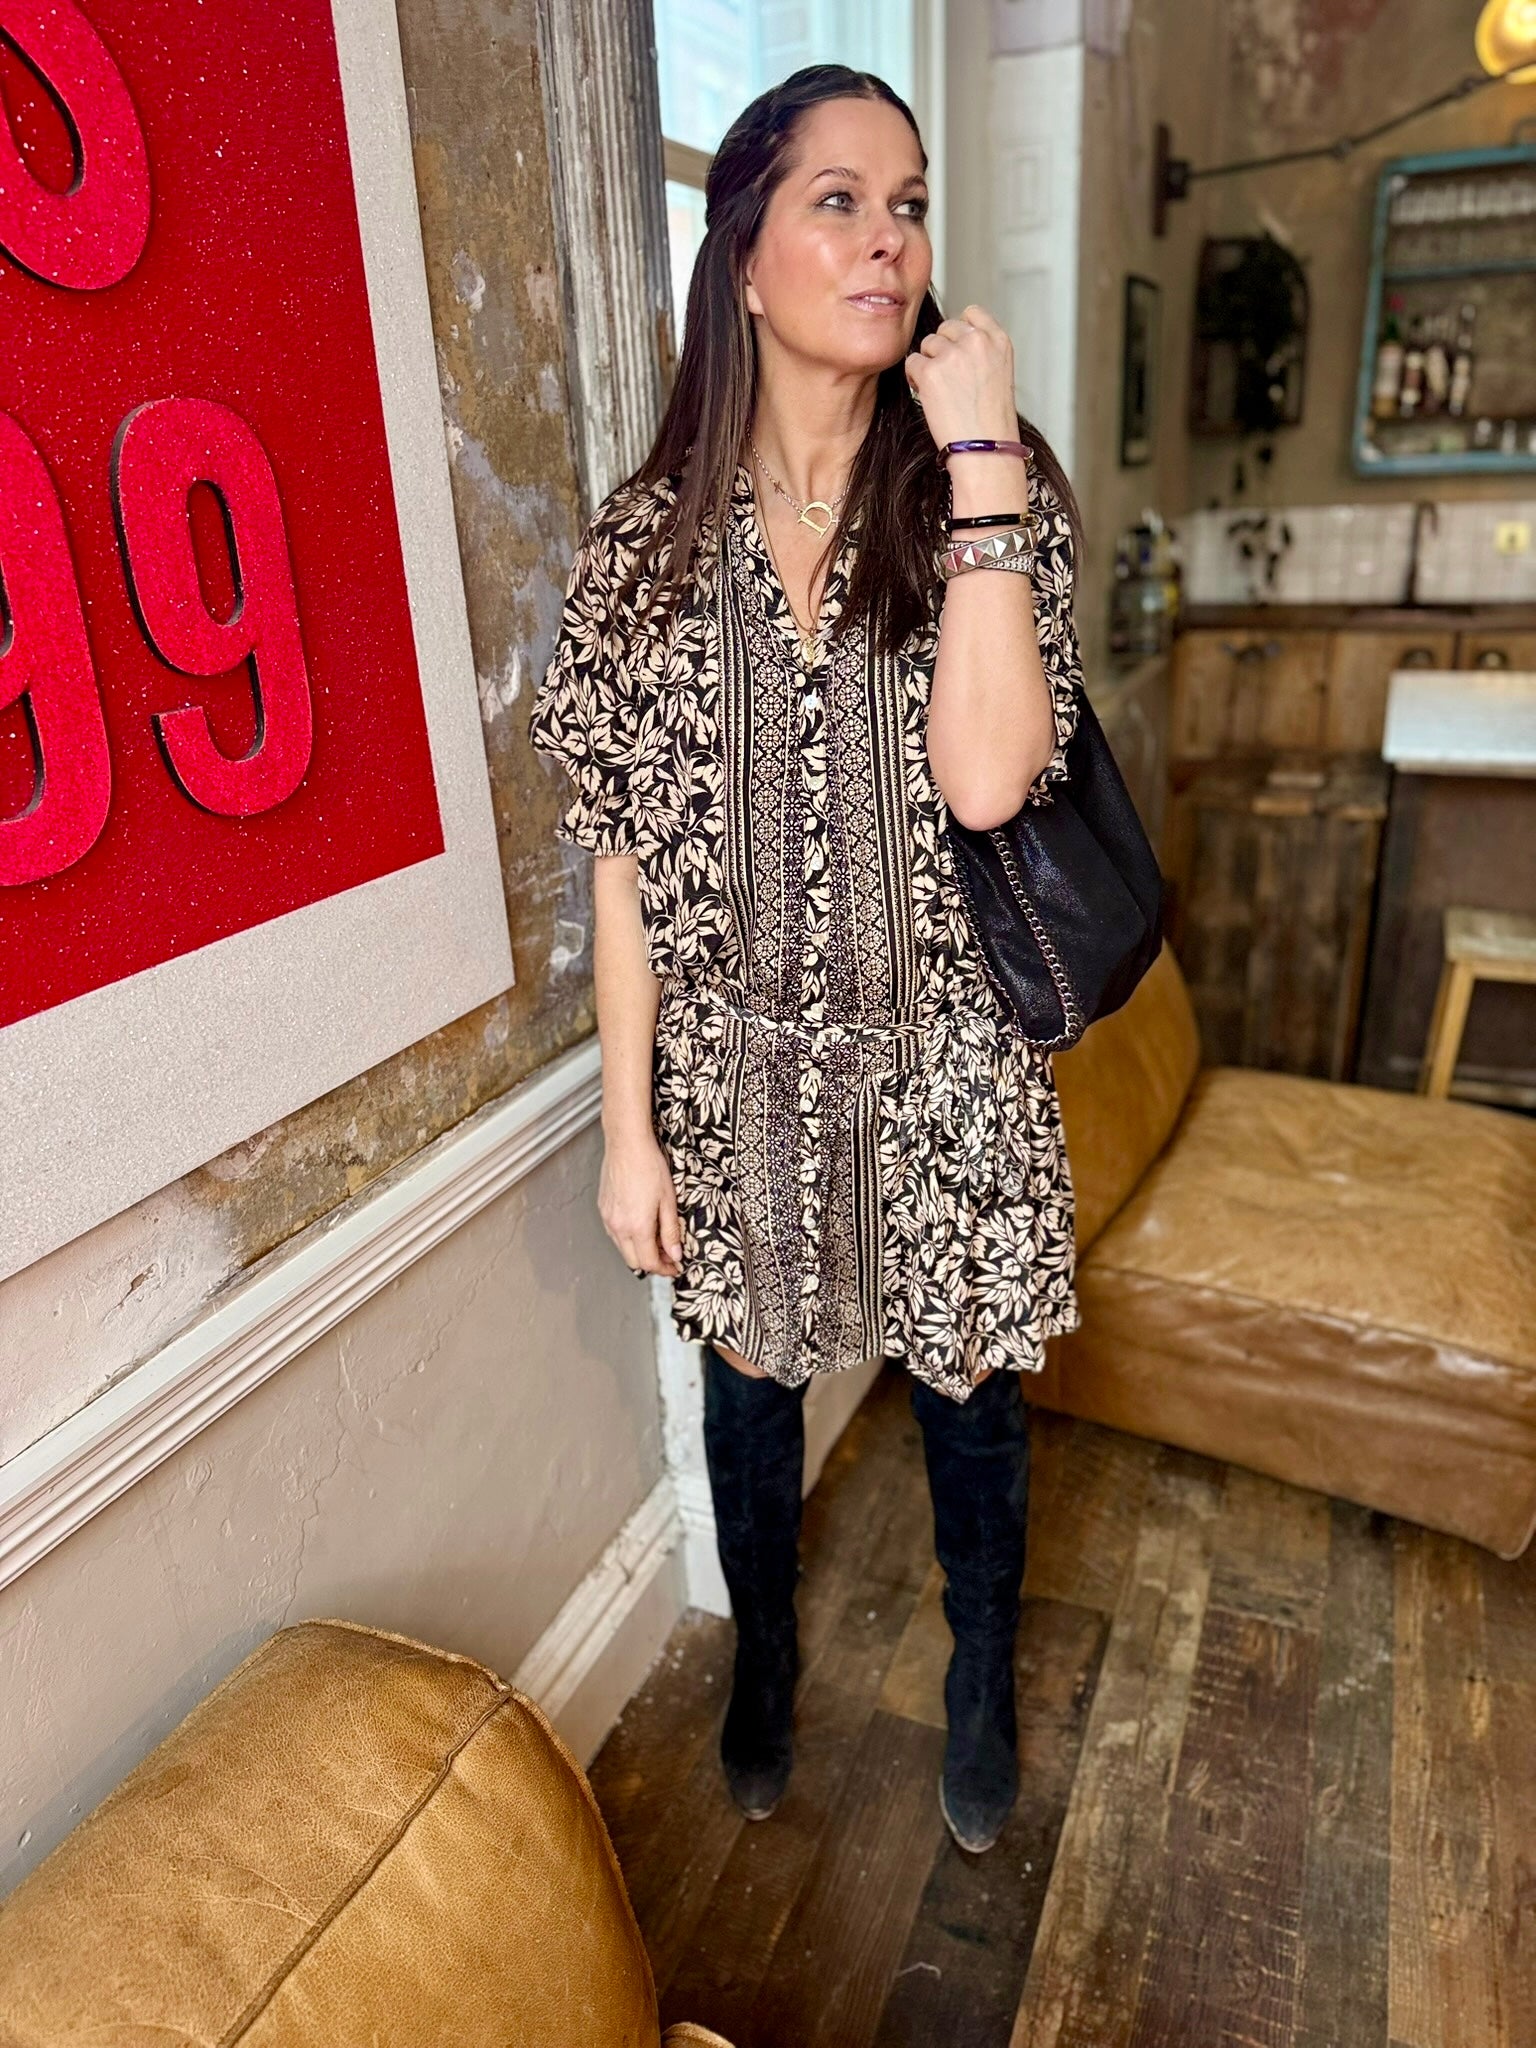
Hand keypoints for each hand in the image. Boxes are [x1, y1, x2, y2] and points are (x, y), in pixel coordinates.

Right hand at [599, 1127, 683, 1279]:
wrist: (627, 1144)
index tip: (675, 1266)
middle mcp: (618, 1226)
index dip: (664, 1269)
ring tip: (657, 1240)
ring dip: (640, 1251)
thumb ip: (671, 1231)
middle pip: (634, 1261)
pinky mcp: (603, 1209)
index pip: (649, 1262)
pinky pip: (615, 1234)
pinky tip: (641, 1227)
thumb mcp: (668, 1200)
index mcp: (637, 1226)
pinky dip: (628, 1239)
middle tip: (669, 1256)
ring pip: (623, 1249)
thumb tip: (675, 1254)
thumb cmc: (649, 1166)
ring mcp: (608, 1218)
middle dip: (652, 1263)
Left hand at [905, 304, 1018, 454]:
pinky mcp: (931, 370)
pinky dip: (915, 378)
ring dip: (928, 363)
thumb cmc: (991, 422)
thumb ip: (981, 351)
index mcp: (998, 341)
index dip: (960, 331)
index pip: (972, 312)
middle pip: (946, 327)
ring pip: (927, 343)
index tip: (958, 349)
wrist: (985, 450)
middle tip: (948, 377)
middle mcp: (977, 342)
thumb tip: (954, 342)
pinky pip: (912, 362)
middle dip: (942, 348)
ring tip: (941, 390)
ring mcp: (953, 354)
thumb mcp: (999, 375)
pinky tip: (929, 395)